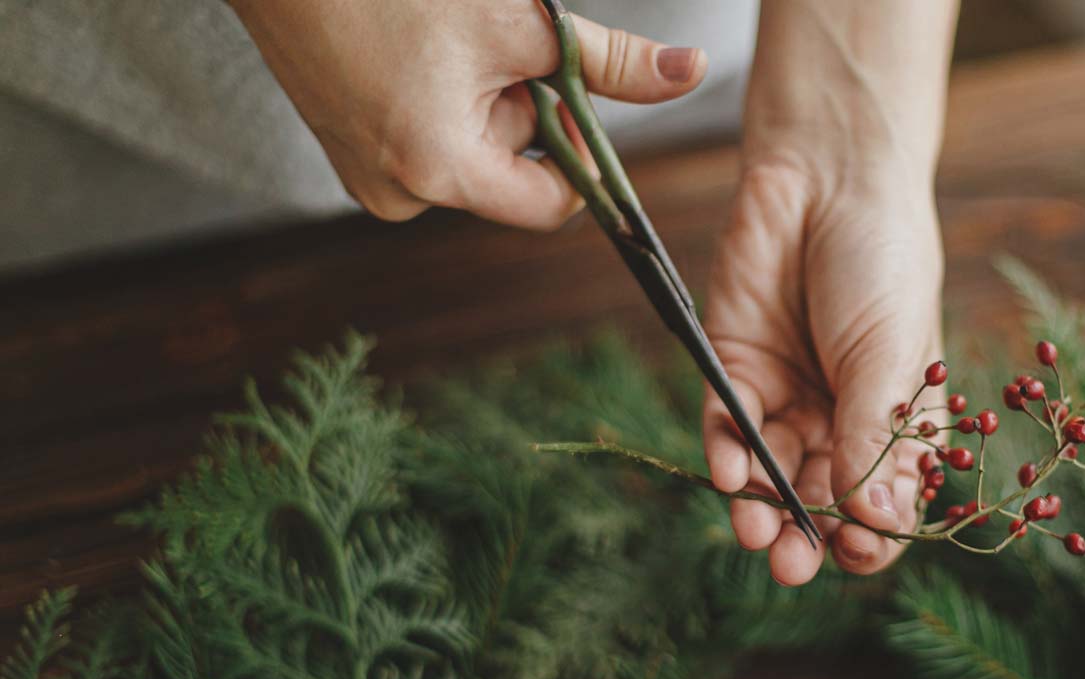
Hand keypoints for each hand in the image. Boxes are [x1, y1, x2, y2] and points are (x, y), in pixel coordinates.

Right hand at [229, 0, 705, 227]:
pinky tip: (416, 54)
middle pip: (511, 173)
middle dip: (521, 110)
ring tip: (444, 44)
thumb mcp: (520, 22)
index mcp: (438, 171)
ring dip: (483, 102)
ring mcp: (366, 179)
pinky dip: (444, 103)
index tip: (570, 91)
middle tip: (494, 45)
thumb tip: (688, 72)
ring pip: (471, 153)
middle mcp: (397, 194)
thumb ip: (606, 62)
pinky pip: (429, 141)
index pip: (551, 203)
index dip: (577, 148)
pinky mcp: (349, 154)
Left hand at [702, 153, 943, 585]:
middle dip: (808, 536)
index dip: (873, 536)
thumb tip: (878, 524)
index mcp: (898, 423)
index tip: (859, 552)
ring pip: (769, 475)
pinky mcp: (734, 371)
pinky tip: (731, 476)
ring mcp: (785, 398)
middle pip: (820, 499)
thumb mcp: (889, 355)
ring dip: (762, 509)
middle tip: (795, 564)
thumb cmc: (883, 264)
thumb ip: (874, 437)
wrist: (827, 179)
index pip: (885, 501)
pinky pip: (727, 429)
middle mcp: (839, 420)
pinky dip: (727, 456)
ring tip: (759, 535)